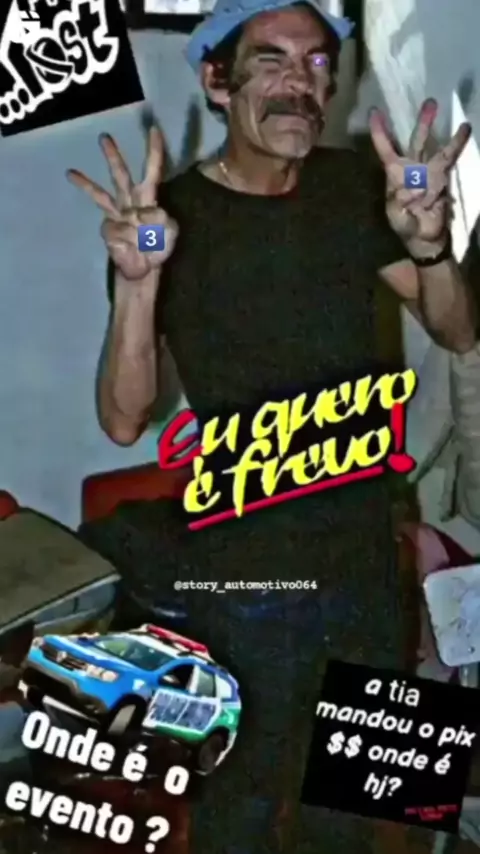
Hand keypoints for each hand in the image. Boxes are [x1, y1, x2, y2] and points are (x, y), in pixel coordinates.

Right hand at [67, 127, 177, 280]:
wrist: (143, 268)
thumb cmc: (158, 247)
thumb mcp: (170, 232)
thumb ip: (162, 219)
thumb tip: (141, 212)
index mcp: (148, 198)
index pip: (152, 170)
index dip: (154, 151)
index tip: (154, 130)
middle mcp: (129, 201)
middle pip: (120, 175)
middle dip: (113, 156)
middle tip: (104, 136)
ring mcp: (116, 215)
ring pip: (101, 195)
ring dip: (87, 184)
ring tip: (71, 172)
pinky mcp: (108, 229)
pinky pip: (117, 228)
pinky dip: (128, 237)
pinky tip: (131, 244)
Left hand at [369, 99, 470, 256]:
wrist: (424, 237)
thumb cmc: (405, 226)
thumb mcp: (396, 217)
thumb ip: (399, 204)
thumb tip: (411, 190)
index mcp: (395, 175)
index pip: (385, 149)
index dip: (380, 131)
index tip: (375, 111)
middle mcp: (411, 167)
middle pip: (415, 140)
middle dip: (422, 122)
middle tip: (430, 101)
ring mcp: (428, 171)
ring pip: (433, 146)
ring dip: (438, 129)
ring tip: (444, 109)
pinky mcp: (442, 177)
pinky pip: (448, 158)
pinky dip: (456, 144)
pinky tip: (464, 129)